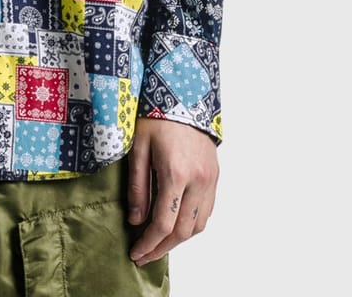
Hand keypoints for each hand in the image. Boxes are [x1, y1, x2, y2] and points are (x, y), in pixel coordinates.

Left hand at [127, 117, 218, 266]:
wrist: (184, 95)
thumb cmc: (156, 117)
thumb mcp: (138, 148)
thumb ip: (138, 187)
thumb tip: (136, 220)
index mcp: (176, 173)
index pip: (163, 223)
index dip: (149, 243)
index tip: (135, 253)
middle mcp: (198, 180)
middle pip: (183, 231)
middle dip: (162, 248)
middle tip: (144, 256)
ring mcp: (210, 179)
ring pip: (198, 225)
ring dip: (178, 240)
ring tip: (158, 244)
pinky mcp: (215, 176)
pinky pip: (207, 212)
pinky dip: (192, 225)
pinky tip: (176, 226)